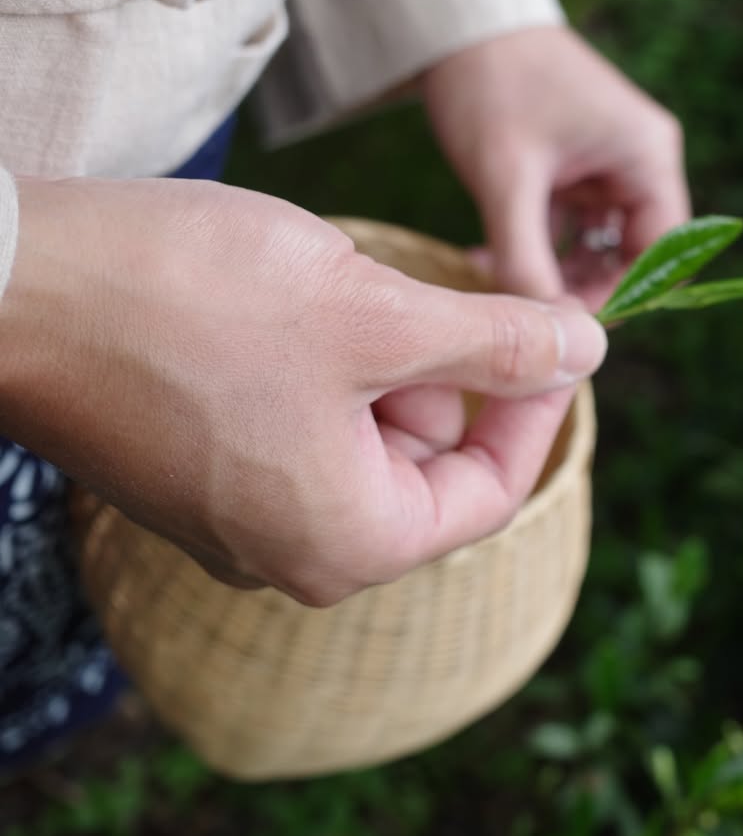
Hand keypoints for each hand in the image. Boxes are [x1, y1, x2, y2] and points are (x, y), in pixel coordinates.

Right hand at [0, 176, 605, 604]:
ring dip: (371, 351)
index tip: (554, 326)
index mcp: (347, 541)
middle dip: (438, 365)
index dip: (536, 402)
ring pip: (355, 430)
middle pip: (420, 459)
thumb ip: (494, 343)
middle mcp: (288, 553)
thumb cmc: (193, 302)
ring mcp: (229, 516)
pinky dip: (315, 359)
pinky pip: (290, 421)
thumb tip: (591, 352)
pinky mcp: (185, 469)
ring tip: (327, 283)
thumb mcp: (375, 315)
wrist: (11, 282)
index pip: (488, 489)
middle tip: (416, 282)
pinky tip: (276, 298)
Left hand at [422, 26, 691, 309]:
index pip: (665, 254)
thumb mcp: (507, 179)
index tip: (569, 327)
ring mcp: (604, 166)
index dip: (627, 297)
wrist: (455, 23)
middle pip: (632, 257)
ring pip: (594, 249)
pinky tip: (488, 260)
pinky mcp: (571, 170)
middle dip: (581, 291)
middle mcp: (638, 162)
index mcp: (647, 156)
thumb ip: (527, 258)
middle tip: (524, 316)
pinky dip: (534, 250)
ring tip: (498, 286)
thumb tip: (547, 329)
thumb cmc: (492, 85)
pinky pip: (565, 230)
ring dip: (552, 274)